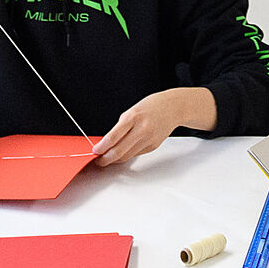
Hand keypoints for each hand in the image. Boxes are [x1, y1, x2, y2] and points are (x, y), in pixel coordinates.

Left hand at [93, 87, 212, 167]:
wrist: (173, 108)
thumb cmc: (151, 106)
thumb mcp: (132, 111)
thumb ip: (121, 126)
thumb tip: (108, 143)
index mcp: (133, 117)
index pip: (112, 137)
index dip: (101, 147)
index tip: (95, 151)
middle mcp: (141, 129)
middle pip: (119, 151)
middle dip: (106, 159)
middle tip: (99, 161)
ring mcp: (148, 139)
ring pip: (127, 156)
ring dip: (115, 159)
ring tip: (108, 158)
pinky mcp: (153, 146)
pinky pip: (136, 154)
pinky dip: (127, 155)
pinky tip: (123, 153)